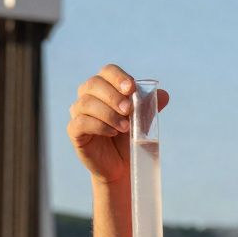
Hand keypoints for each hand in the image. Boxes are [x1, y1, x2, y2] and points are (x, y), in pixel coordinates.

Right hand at [67, 63, 169, 184]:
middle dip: (113, 95)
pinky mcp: (74, 131)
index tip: (131, 88)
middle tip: (129, 110)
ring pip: (86, 103)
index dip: (118, 77)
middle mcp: (88, 96)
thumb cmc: (131, 137)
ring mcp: (78, 113)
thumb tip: (164, 95)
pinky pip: (81, 122)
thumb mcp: (144, 120)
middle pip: (94, 84)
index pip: (107, 71)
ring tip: (125, 127)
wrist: (123, 165)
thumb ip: (151, 106)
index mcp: (105, 87)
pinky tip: (112, 133)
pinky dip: (99, 125)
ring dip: (108, 113)